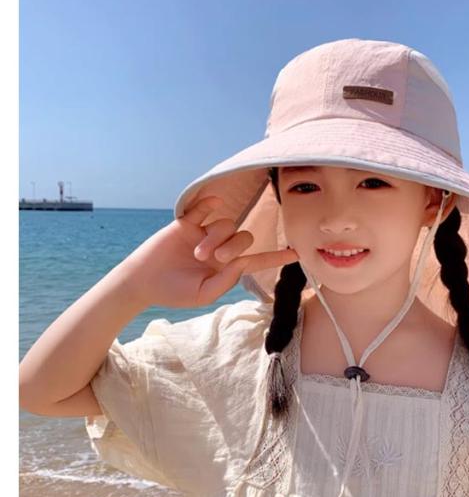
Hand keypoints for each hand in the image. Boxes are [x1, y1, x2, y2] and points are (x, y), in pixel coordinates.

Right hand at [118, 195, 298, 308]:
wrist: (143, 281)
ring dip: (216, 237)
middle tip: (213, 258)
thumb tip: (242, 261)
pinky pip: (207, 206)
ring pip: (226, 224)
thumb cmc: (174, 292)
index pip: (257, 260)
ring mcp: (205, 234)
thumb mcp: (204, 294)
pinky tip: (214, 202)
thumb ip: (226, 280)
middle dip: (233, 246)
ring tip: (197, 251)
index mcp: (227, 267)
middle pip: (244, 237)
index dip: (276, 257)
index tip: (298, 254)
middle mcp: (220, 248)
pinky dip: (212, 203)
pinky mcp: (188, 222)